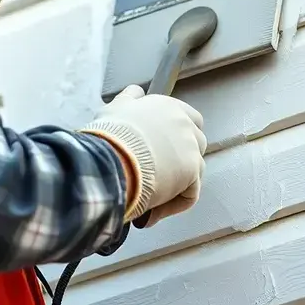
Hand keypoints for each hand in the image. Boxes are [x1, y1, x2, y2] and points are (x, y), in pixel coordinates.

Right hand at [80, 84, 206, 226]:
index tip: (161, 150)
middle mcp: (184, 124)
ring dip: (177, 185)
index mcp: (168, 108)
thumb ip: (129, 99)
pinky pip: (189, 194)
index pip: (188, 118)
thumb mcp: (115, 109)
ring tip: (150, 197)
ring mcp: (191, 148)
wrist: (110, 158)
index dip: (177, 136)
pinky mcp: (191, 172)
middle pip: (196, 144)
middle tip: (156, 174)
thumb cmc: (108, 136)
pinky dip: (172, 205)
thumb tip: (135, 91)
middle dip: (180, 160)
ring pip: (194, 171)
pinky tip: (152, 213)